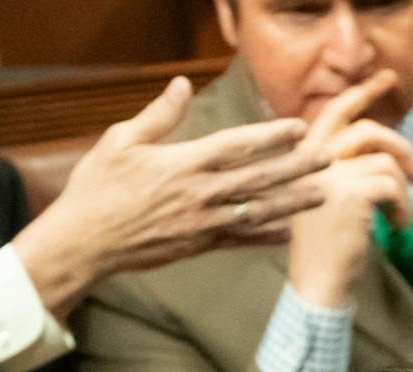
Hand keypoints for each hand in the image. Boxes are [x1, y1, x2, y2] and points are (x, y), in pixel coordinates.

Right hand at [12, 77, 329, 315]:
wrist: (84, 244)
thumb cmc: (97, 189)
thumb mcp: (121, 141)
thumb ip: (158, 116)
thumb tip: (181, 85)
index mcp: (184, 164)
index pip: (238, 146)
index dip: (272, 137)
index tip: (299, 128)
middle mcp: (200, 194)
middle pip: (260, 179)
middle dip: (297, 168)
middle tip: (329, 158)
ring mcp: (202, 223)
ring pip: (258, 211)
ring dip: (294, 202)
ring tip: (324, 194)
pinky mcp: (199, 245)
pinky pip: (241, 239)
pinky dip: (268, 235)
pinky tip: (291, 231)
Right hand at [285, 72, 412, 309]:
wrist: (315, 283)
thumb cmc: (323, 249)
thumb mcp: (325, 200)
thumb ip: (342, 171)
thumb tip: (386, 154)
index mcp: (304, 160)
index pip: (333, 113)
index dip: (363, 93)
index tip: (387, 78)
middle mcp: (312, 162)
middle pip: (365, 130)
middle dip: (398, 143)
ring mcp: (330, 175)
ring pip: (385, 163)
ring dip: (402, 191)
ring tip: (399, 217)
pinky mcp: (350, 193)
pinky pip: (392, 186)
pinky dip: (403, 208)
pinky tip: (398, 227)